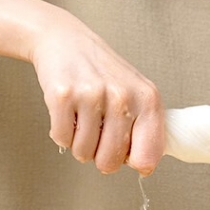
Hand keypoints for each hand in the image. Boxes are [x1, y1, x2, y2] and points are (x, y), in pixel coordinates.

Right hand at [31, 17, 164, 174]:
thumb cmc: (104, 76)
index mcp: (148, 100)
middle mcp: (122, 96)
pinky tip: (68, 114)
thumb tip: (144, 168)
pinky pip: (62, 139)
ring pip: (84, 153)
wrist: (66, 40)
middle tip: (99, 136)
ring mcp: (92, 95)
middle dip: (101, 157)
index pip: (147, 158)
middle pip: (110, 161)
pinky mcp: (63, 95)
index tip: (127, 155)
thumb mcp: (137, 96)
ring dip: (80, 144)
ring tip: (83, 121)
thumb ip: (146, 132)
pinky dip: (61, 133)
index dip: (133, 163)